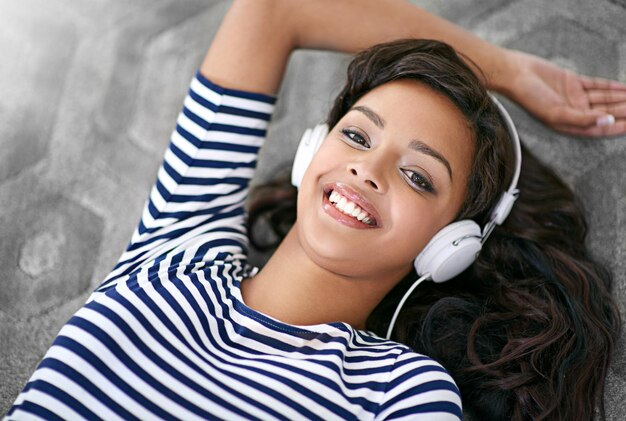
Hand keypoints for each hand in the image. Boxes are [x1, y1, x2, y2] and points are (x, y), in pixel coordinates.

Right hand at [502, 50, 625, 136]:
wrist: (515, 74)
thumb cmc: (529, 97)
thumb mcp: (556, 113)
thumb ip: (583, 119)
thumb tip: (607, 121)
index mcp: (568, 124)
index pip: (599, 128)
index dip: (618, 127)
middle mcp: (573, 112)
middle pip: (605, 113)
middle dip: (624, 112)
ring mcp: (574, 96)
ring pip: (604, 99)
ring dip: (621, 99)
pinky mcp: (573, 82)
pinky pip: (597, 86)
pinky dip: (611, 87)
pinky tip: (624, 88)